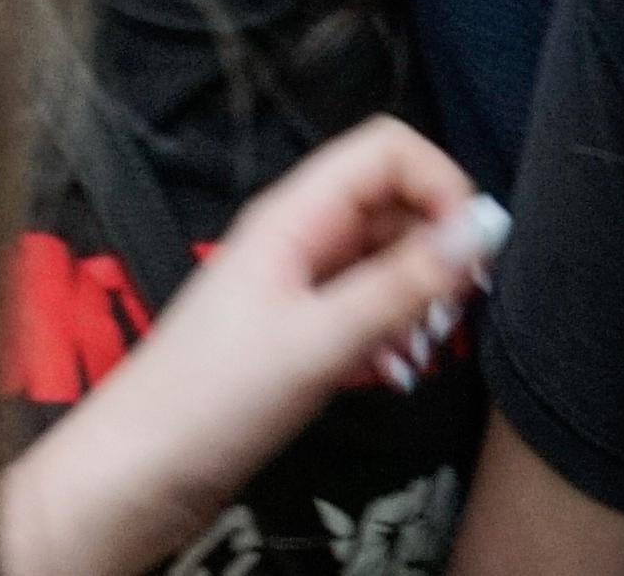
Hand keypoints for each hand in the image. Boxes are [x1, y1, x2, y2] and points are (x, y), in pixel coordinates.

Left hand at [0, 118, 504, 575]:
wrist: (138, 473)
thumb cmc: (214, 399)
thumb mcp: (319, 340)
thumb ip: (402, 284)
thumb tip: (485, 227)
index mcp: (294, 215)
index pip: (387, 150)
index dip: (441, 185)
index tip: (474, 254)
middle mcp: (298, 236)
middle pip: (393, 203)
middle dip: (438, 250)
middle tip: (454, 315)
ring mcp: (297, 285)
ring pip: (384, 260)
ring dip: (419, 298)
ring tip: (423, 352)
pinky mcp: (297, 333)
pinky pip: (365, 309)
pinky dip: (393, 333)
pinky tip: (396, 373)